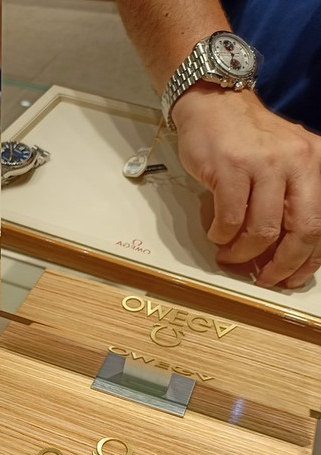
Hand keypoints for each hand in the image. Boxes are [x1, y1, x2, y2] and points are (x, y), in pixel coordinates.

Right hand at [173, 85, 320, 288]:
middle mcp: (299, 161)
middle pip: (301, 230)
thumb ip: (291, 201)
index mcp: (317, 163)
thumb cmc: (247, 140)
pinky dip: (222, 236)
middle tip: (264, 278)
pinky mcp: (232, 167)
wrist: (215, 103)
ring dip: (243, 253)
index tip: (289, 278)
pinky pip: (229, 219)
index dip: (306, 261)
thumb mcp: (286, 162)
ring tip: (230, 256)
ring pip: (262, 230)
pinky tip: (217, 236)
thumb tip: (281, 254)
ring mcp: (265, 163)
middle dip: (282, 265)